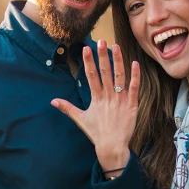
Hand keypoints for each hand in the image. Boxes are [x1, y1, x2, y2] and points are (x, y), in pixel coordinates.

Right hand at [51, 40, 139, 173]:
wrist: (112, 147)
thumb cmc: (96, 133)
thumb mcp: (80, 119)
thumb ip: (67, 108)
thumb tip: (53, 101)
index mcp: (95, 98)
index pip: (91, 76)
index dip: (89, 61)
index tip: (87, 48)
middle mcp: (107, 97)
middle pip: (105, 73)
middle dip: (103, 56)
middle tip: (102, 41)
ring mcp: (120, 101)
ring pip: (119, 77)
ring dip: (118, 61)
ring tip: (117, 46)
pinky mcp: (131, 106)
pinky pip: (133, 89)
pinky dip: (135, 77)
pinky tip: (135, 64)